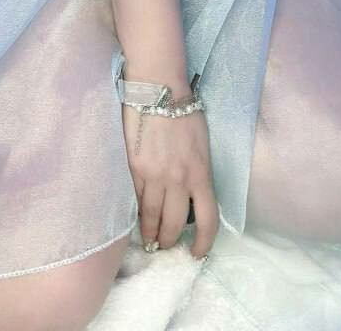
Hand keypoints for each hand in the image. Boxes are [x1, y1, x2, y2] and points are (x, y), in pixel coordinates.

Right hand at [121, 97, 218, 259]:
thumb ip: (197, 172)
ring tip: (148, 239)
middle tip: (165, 244)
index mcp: (201, 172)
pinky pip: (135, 198)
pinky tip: (135, 216)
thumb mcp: (201, 144)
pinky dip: (135, 210)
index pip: (207, 220)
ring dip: (150, 232)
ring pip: (151, 216)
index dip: (203, 243)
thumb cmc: (184, 110)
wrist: (159, 87)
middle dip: (170, 239)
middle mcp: (178, 179)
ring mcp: (154, 174)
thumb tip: (190, 195)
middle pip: (175, 224)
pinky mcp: (133, 166)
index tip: (196, 253)